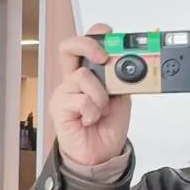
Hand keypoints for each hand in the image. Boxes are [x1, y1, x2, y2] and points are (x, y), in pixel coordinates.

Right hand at [50, 23, 131, 165]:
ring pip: (82, 76)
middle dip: (88, 45)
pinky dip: (93, 111)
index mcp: (90, 73)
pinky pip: (80, 99)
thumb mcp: (123, 99)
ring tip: (103, 110)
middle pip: (69, 46)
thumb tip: (129, 64)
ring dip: (100, 95)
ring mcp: (65, 92)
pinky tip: (91, 120)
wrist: (101, 154)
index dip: (97, 35)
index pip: (87, 44)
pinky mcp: (60, 106)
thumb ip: (122, 80)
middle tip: (103, 57)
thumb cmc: (108, 127)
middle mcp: (74, 79)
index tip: (113, 39)